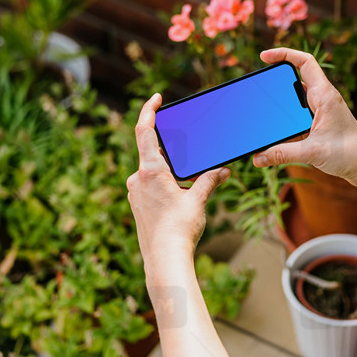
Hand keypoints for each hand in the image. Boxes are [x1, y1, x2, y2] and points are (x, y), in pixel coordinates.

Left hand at [127, 94, 228, 273]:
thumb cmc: (178, 229)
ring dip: (169, 170)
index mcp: (150, 170)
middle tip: (186, 146)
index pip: (144, 130)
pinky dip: (164, 183)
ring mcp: (134, 192)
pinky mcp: (137, 204)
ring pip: (151, 170)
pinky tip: (179, 196)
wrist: (164, 259)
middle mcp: (137, 178)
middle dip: (170, 148)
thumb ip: (209, 180)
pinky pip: (149, 185)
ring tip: (188, 182)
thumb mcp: (198, 200)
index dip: (148, 110)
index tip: (156, 98)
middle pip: (150, 150)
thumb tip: (221, 171)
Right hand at [253, 48, 356, 187]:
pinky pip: (297, 116)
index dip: (284, 54)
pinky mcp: (319, 125)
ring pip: (295, 99)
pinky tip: (273, 131)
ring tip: (261, 109)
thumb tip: (258, 157)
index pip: (305, 62)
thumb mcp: (313, 152)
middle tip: (256, 87)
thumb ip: (283, 154)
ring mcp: (321, 112)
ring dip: (279, 102)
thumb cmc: (350, 153)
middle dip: (275, 80)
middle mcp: (322, 99)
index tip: (264, 57)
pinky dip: (284, 120)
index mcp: (324, 95)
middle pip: (295, 79)